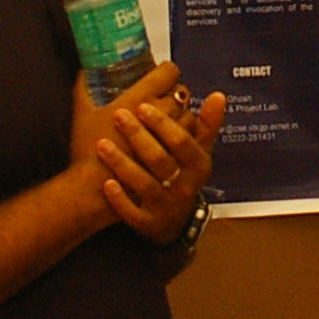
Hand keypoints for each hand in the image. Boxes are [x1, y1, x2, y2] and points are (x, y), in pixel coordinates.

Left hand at [72, 62, 227, 241]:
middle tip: (118, 115)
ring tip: (101, 144)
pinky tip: (106, 182)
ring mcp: (165, 207)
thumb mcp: (200, 152)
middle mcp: (184, 187)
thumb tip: (218, 95)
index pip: (182, 141)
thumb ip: (207, 124)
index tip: (142, 105)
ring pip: (144, 184)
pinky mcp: (147, 224)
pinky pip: (132, 212)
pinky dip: (119, 198)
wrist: (175, 221)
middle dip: (138, 136)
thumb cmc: (184, 176)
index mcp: (198, 165)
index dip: (162, 123)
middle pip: (160, 160)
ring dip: (122, 163)